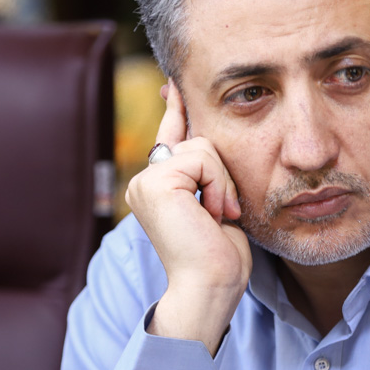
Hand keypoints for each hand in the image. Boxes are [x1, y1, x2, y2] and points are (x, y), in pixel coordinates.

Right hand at [125, 82, 250, 355]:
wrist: (211, 286)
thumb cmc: (221, 256)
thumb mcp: (219, 204)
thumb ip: (208, 173)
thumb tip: (209, 143)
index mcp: (159, 185)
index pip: (171, 134)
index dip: (176, 107)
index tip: (174, 83)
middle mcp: (146, 181)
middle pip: (199, 140)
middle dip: (222, 174)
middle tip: (222, 214)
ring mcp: (146, 181)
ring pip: (204, 147)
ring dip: (223, 183)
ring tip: (217, 217)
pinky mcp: (155, 182)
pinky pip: (203, 157)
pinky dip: (218, 185)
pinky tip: (213, 214)